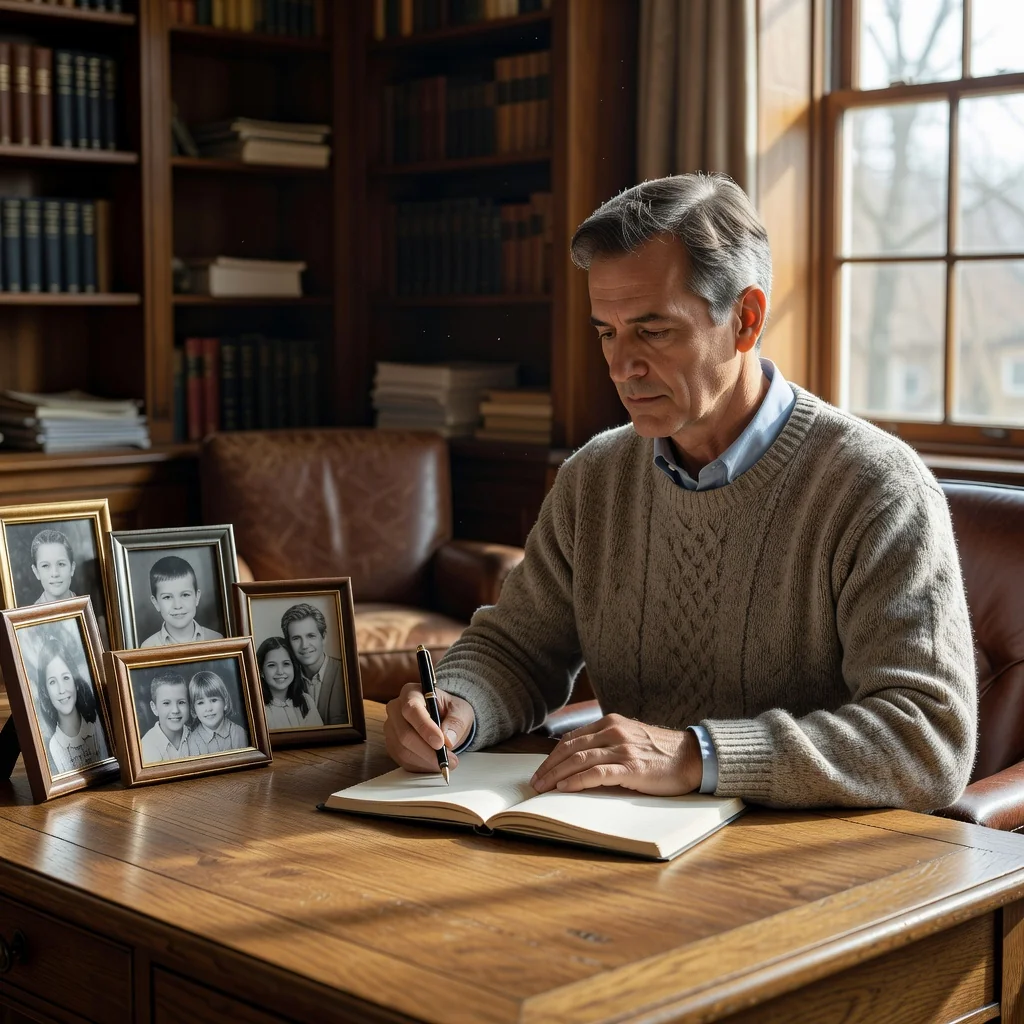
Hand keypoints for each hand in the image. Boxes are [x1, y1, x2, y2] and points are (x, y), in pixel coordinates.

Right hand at [383, 681, 474, 772]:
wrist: (444, 718)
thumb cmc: (450, 710)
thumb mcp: (460, 710)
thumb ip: (456, 722)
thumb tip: (448, 739)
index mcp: (411, 693)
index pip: (411, 710)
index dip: (425, 728)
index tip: (440, 742)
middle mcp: (396, 709)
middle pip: (405, 733)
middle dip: (427, 750)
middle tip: (448, 759)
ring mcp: (391, 728)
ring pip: (403, 750)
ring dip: (426, 760)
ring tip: (445, 762)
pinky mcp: (392, 745)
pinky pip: (403, 761)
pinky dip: (421, 766)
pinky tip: (434, 764)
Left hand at [530, 714, 702, 795]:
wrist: (692, 757)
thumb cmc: (660, 752)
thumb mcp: (629, 738)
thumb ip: (606, 743)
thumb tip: (578, 759)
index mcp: (610, 723)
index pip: (571, 738)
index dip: (552, 756)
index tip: (541, 770)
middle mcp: (613, 731)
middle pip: (570, 748)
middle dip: (549, 766)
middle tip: (535, 782)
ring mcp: (622, 748)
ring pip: (579, 759)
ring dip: (556, 774)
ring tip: (543, 788)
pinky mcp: (631, 767)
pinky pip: (597, 773)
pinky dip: (576, 780)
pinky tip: (564, 788)